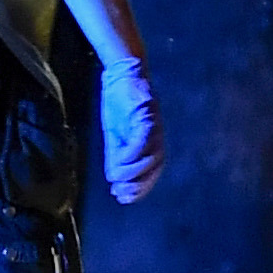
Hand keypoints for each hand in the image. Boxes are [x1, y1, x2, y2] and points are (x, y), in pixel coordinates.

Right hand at [100, 57, 163, 205]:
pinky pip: (143, 138)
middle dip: (139, 184)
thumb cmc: (119, 103)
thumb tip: (115, 180)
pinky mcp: (146, 115)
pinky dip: (132, 153)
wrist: (120, 73)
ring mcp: (154, 126)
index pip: (152, 171)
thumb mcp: (115, 134)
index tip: (124, 199)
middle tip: (122, 194)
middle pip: (155, 167)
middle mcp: (157, 137)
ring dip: (134, 171)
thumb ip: (117, 155)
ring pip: (151, 156)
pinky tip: (119, 160)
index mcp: (151, 143)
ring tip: (117, 179)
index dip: (140, 188)